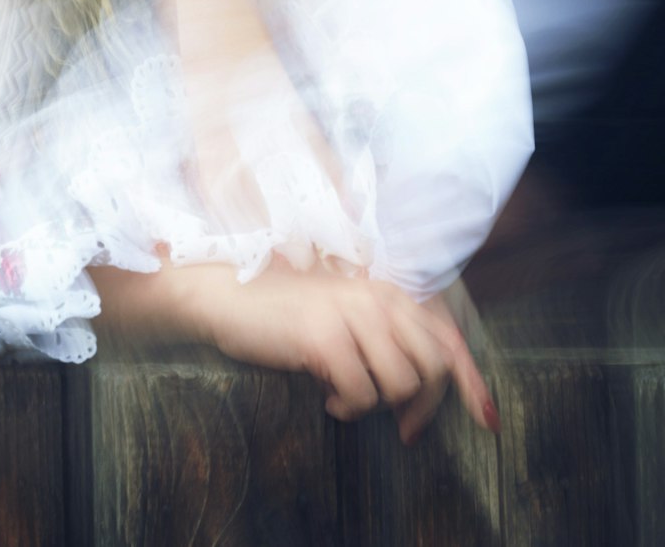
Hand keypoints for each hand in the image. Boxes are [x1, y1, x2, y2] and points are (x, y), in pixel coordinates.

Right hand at [202, 263, 498, 444]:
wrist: (231, 294)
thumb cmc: (287, 311)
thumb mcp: (345, 312)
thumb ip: (386, 333)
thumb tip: (427, 382)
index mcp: (386, 291)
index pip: (447, 337)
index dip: (472, 381)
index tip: (487, 418)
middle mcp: (376, 298)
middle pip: (433, 366)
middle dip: (424, 405)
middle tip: (403, 425)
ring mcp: (351, 315)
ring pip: (401, 382)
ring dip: (379, 402)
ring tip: (350, 396)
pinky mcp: (324, 338)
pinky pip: (361, 394)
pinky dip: (348, 407)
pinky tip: (329, 398)